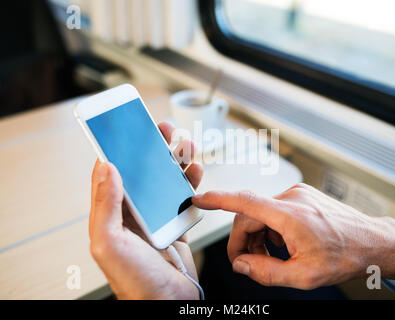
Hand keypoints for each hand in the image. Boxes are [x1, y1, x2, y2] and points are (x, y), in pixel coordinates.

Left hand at [89, 122, 202, 298]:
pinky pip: (184, 199)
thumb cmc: (135, 282)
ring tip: (184, 145)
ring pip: (165, 183)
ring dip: (175, 162)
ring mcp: (156, 220)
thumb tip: (105, 167)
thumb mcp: (110, 243)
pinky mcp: (176, 226)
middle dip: (152, 149)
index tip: (127, 129)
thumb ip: (106, 206)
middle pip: (142, 173)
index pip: (112, 174)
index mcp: (112, 216)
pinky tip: (196, 172)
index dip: (119, 149)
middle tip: (162, 130)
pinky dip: (191, 183)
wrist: (167, 305)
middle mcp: (133, 215)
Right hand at [193, 184, 394, 288]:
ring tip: (271, 258)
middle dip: (242, 240)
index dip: (217, 200)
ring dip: (258, 236)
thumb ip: (266, 272)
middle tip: (247, 263)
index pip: (244, 201)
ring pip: (261, 213)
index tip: (199, 199)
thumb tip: (241, 264)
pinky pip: (275, 210)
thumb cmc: (345, 256)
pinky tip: (282, 245)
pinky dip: (270, 228)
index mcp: (289, 215)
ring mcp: (298, 195)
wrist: (373, 242)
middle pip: (249, 215)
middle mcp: (291, 198)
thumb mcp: (304, 276)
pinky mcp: (302, 196)